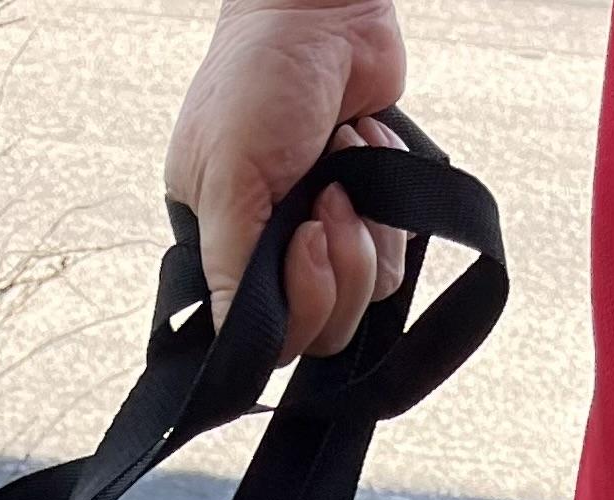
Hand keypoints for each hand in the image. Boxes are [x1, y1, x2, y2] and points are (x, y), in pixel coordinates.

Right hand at [164, 0, 410, 363]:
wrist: (325, 12)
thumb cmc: (259, 80)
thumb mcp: (226, 180)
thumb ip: (228, 274)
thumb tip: (232, 351)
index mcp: (222, 249)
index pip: (261, 334)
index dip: (296, 307)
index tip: (303, 242)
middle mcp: (269, 253)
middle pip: (319, 330)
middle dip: (337, 268)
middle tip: (331, 202)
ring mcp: (320, 237)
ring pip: (360, 300)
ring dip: (365, 233)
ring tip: (346, 165)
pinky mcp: (366, 217)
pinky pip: (391, 263)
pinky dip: (389, 209)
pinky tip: (364, 153)